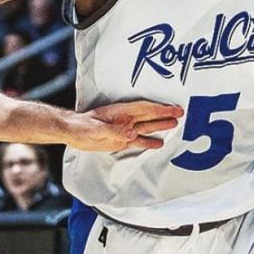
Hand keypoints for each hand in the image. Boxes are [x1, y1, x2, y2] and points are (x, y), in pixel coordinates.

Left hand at [67, 101, 183, 151]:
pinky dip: (148, 142)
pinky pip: (138, 141)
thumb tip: (131, 133)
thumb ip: (113, 131)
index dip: (160, 109)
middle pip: (149, 116)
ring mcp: (124, 130)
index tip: (174, 109)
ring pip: (146, 128)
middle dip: (165, 115)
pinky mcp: (120, 140)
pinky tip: (158, 144)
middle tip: (181, 114)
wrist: (72, 132)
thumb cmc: (81, 126)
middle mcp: (125, 120)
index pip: (145, 109)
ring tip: (175, 126)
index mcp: (121, 113)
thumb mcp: (95, 129)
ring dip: (160, 126)